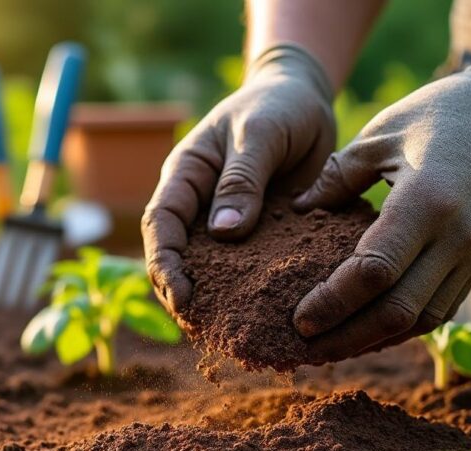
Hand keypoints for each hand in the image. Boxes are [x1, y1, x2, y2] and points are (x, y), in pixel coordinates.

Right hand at [142, 45, 334, 313]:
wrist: (308, 99)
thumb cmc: (277, 105)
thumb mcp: (261, 133)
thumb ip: (243, 178)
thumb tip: (223, 233)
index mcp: (186, 176)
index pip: (162, 225)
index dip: (165, 264)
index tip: (183, 296)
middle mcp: (200, 205)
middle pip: (179, 257)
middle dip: (183, 294)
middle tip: (203, 329)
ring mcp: (229, 222)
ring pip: (213, 269)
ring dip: (218, 300)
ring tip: (233, 332)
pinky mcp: (261, 233)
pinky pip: (252, 267)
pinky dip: (255, 291)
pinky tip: (271, 314)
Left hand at [292, 50, 470, 362]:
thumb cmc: (439, 114)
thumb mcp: (379, 135)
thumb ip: (336, 178)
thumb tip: (298, 210)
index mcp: (426, 201)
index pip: (374, 271)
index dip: (333, 303)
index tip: (298, 319)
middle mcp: (456, 237)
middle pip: (397, 310)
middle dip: (347, 336)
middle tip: (305, 346)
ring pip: (421, 320)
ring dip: (373, 341)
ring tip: (330, 348)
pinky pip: (439, 310)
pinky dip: (401, 328)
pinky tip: (367, 332)